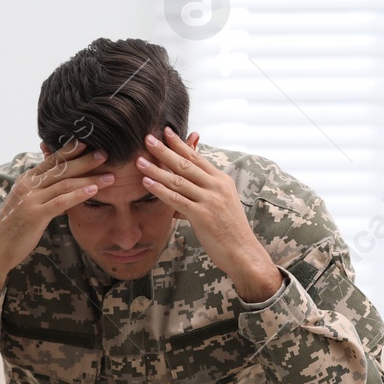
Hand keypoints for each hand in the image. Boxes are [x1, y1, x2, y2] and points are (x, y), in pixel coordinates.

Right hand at [0, 139, 113, 292]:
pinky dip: (79, 194)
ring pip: (65, 183)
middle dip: (84, 160)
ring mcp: (31, 199)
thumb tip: (67, 189)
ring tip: (109, 176)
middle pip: (61, 168)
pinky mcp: (35, 214)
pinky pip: (61, 201)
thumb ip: (45, 194)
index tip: (88, 143)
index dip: (70, 151)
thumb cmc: (15, 229)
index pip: (51, 161)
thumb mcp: (29, 205)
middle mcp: (28, 185)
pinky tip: (94, 190)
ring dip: (89, 178)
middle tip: (105, 153)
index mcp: (26, 180)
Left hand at [136, 128, 281, 301]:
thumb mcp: (221, 205)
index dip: (180, 144)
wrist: (243, 252)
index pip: (197, 157)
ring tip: (140, 161)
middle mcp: (217, 186)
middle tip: (148, 138)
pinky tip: (147, 184)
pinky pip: (177, 200)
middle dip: (165, 150)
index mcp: (222, 180)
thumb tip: (178, 198)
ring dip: (157, 169)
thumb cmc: (231, 231)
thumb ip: (202, 196)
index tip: (166, 132)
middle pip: (186, 164)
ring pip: (178, 180)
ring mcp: (210, 200)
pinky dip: (160, 190)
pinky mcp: (203, 215)